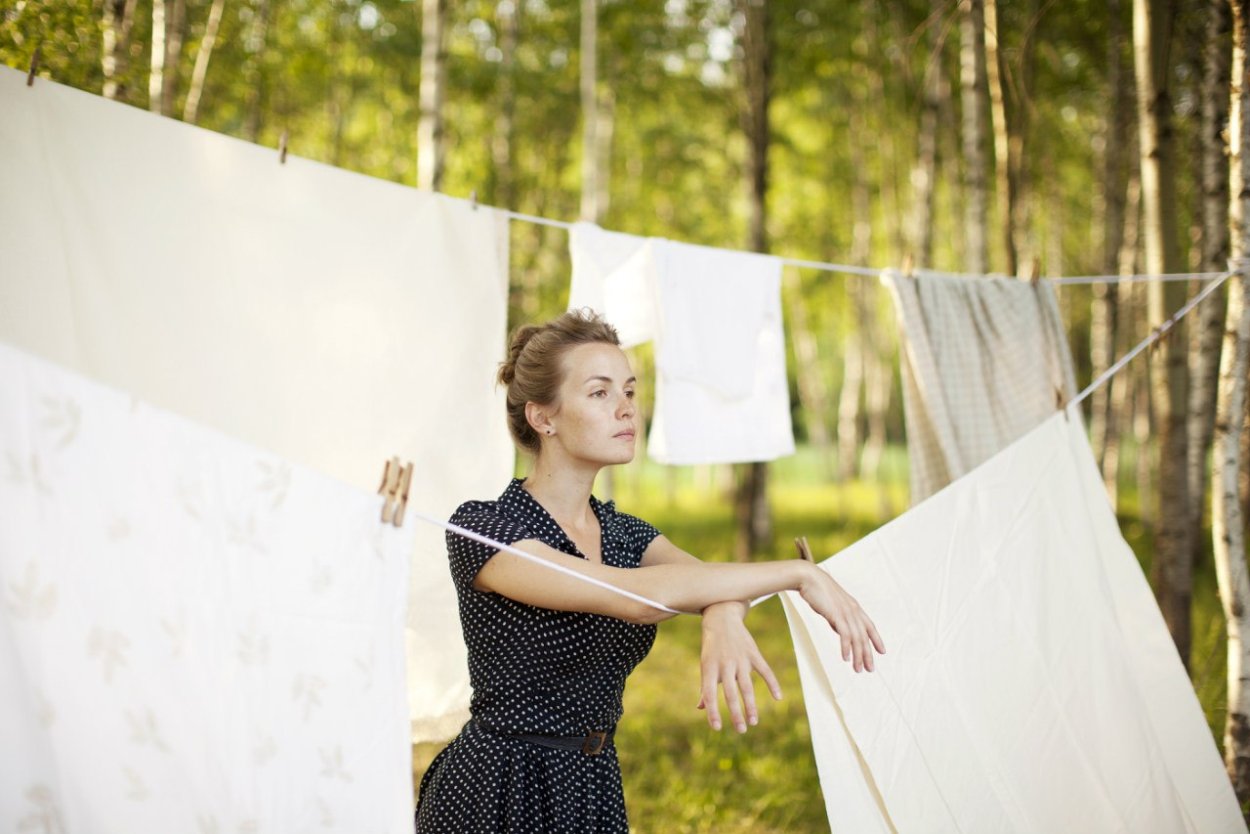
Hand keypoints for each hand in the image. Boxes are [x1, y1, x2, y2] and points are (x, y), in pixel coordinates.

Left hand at [696, 600, 781, 732]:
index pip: (710, 694)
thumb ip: (705, 687)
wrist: (722, 618)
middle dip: (736, 714)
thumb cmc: (711, 646)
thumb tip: (701, 708)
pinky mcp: (754, 653)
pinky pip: (765, 670)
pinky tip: (778, 698)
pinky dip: (773, 684)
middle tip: (741, 730)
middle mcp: (725, 664)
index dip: (713, 712)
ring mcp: (741, 658)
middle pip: (731, 693)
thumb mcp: (705, 664)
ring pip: (747, 686)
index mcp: (709, 668)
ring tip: (754, 722)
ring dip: (751, 706)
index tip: (717, 728)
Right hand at [798, 562, 885, 672]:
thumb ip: (838, 619)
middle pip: (865, 636)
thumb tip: (841, 631)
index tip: (882, 652)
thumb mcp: (832, 606)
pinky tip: (846, 658)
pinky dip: (846, 647)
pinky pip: (845, 635)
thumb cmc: (817, 591)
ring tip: (858, 669)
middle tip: (869, 669)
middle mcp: (853, 610)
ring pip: (857, 638)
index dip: (877, 639)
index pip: (870, 626)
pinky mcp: (836, 614)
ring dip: (858, 656)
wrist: (809, 578)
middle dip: (868, 654)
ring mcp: (846, 612)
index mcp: (854, 607)